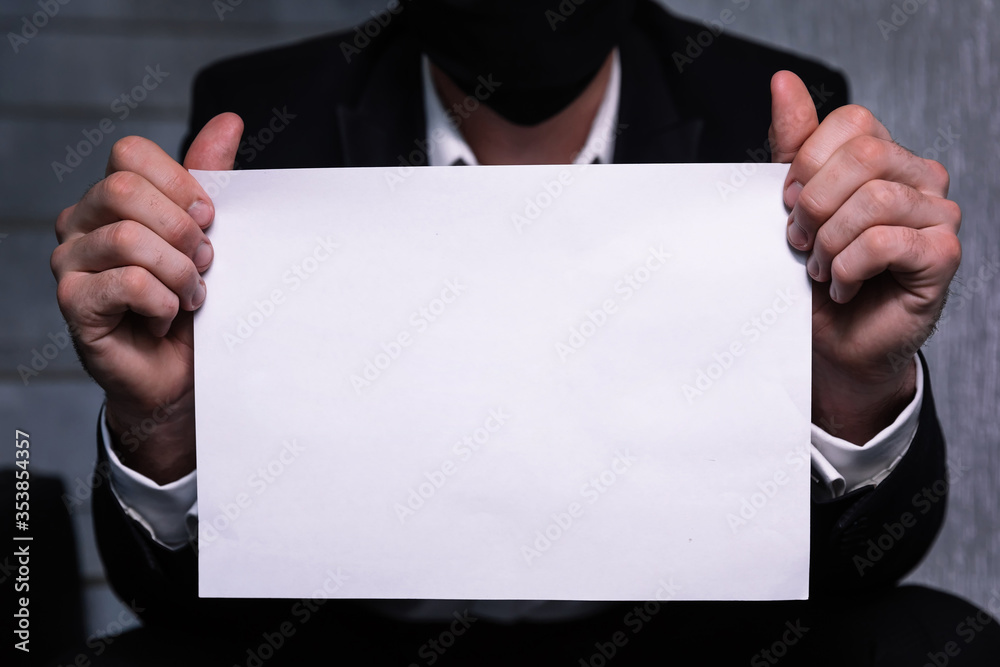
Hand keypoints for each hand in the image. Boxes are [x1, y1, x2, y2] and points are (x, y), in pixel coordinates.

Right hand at [51, 113, 242, 482]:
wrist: (183, 374)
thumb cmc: (193, 303)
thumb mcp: (209, 234)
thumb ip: (210, 178)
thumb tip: (229, 121)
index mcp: (111, 200)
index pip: (130, 153)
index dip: (180, 183)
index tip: (209, 220)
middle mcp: (80, 223)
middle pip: (124, 191)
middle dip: (182, 230)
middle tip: (206, 264)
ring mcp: (71, 263)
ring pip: (128, 239)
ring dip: (179, 272)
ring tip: (193, 296)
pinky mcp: (75, 303)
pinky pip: (127, 283)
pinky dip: (164, 301)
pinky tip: (168, 317)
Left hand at [769, 72, 960, 443]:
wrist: (833, 340)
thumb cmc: (818, 275)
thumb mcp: (794, 206)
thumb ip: (793, 147)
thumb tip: (783, 83)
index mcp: (886, 158)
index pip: (851, 123)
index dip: (807, 162)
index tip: (789, 203)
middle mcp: (920, 178)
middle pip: (863, 156)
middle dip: (814, 203)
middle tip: (800, 241)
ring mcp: (938, 215)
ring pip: (873, 200)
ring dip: (828, 243)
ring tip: (820, 269)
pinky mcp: (941, 255)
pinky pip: (885, 241)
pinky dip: (847, 268)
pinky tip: (842, 287)